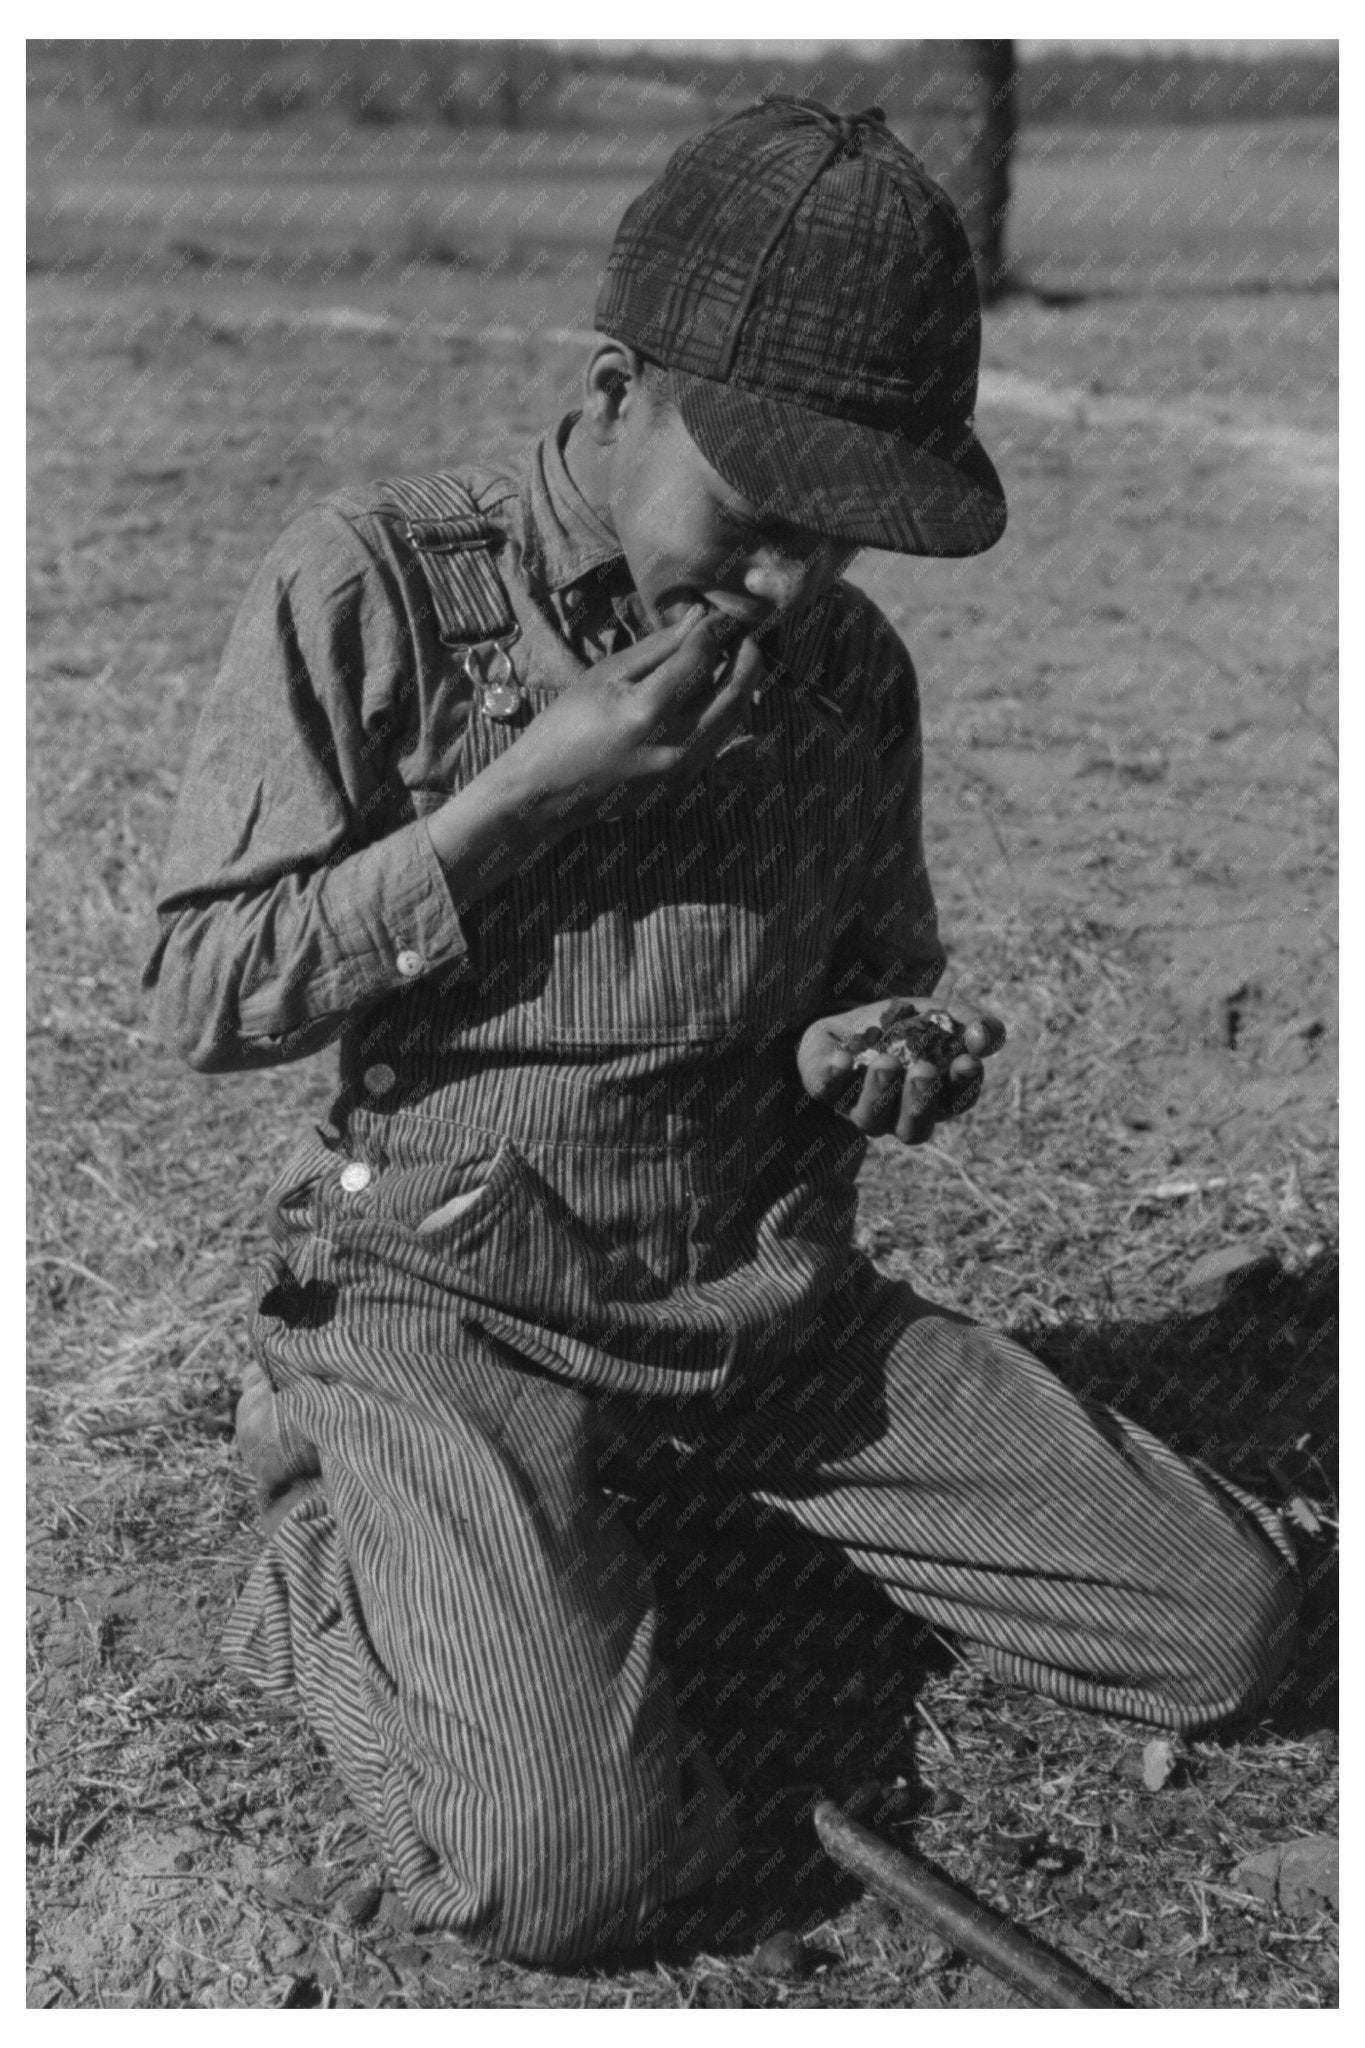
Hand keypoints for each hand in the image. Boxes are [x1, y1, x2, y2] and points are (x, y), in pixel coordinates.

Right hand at [489, 605, 760, 840]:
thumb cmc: (565, 726)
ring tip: (734, 661)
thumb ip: (656, 648)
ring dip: (742, 686)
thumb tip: (697, 619)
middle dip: (747, 658)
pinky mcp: (682, 782)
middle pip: (734, 693)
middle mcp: (675, 742)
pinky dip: (724, 713)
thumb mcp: (604, 676)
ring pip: (733, 720)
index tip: (716, 616)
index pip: (701, 659)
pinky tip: (713, 695)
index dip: (713, 632)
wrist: (547, 791)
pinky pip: (718, 740)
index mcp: (648, 709)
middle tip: (745, 636)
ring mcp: (682, 768)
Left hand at [796, 998, 1006, 1145]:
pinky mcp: (825, 1088)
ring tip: (886, 1063)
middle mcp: (896, 1114)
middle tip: (924, 1070)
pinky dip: (835, 1077)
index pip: (956, 1103)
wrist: (852, 1014)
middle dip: (919, 1101)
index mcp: (934, 1099)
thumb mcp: (945, 1015)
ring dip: (880, 1091)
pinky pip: (827, 1092)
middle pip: (912, 1128)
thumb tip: (986, 1036)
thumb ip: (972, 1025)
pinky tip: (843, 1058)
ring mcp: (858, 1106)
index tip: (968, 1061)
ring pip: (869, 1119)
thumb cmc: (907, 1024)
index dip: (963, 1086)